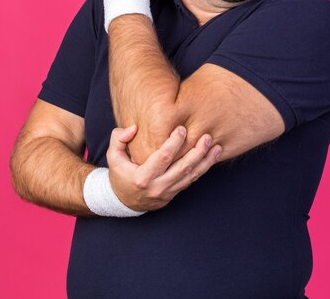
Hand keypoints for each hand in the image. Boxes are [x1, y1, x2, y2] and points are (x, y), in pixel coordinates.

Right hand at [107, 125, 221, 211]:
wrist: (124, 202)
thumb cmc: (120, 175)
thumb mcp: (113, 157)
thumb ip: (118, 139)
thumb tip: (133, 127)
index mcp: (142, 177)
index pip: (163, 158)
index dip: (174, 143)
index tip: (182, 129)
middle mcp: (157, 187)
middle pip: (183, 168)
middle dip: (197, 152)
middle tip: (206, 136)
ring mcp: (168, 192)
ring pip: (191, 176)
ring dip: (205, 161)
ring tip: (216, 147)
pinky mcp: (174, 193)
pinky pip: (191, 180)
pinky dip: (203, 168)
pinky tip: (212, 157)